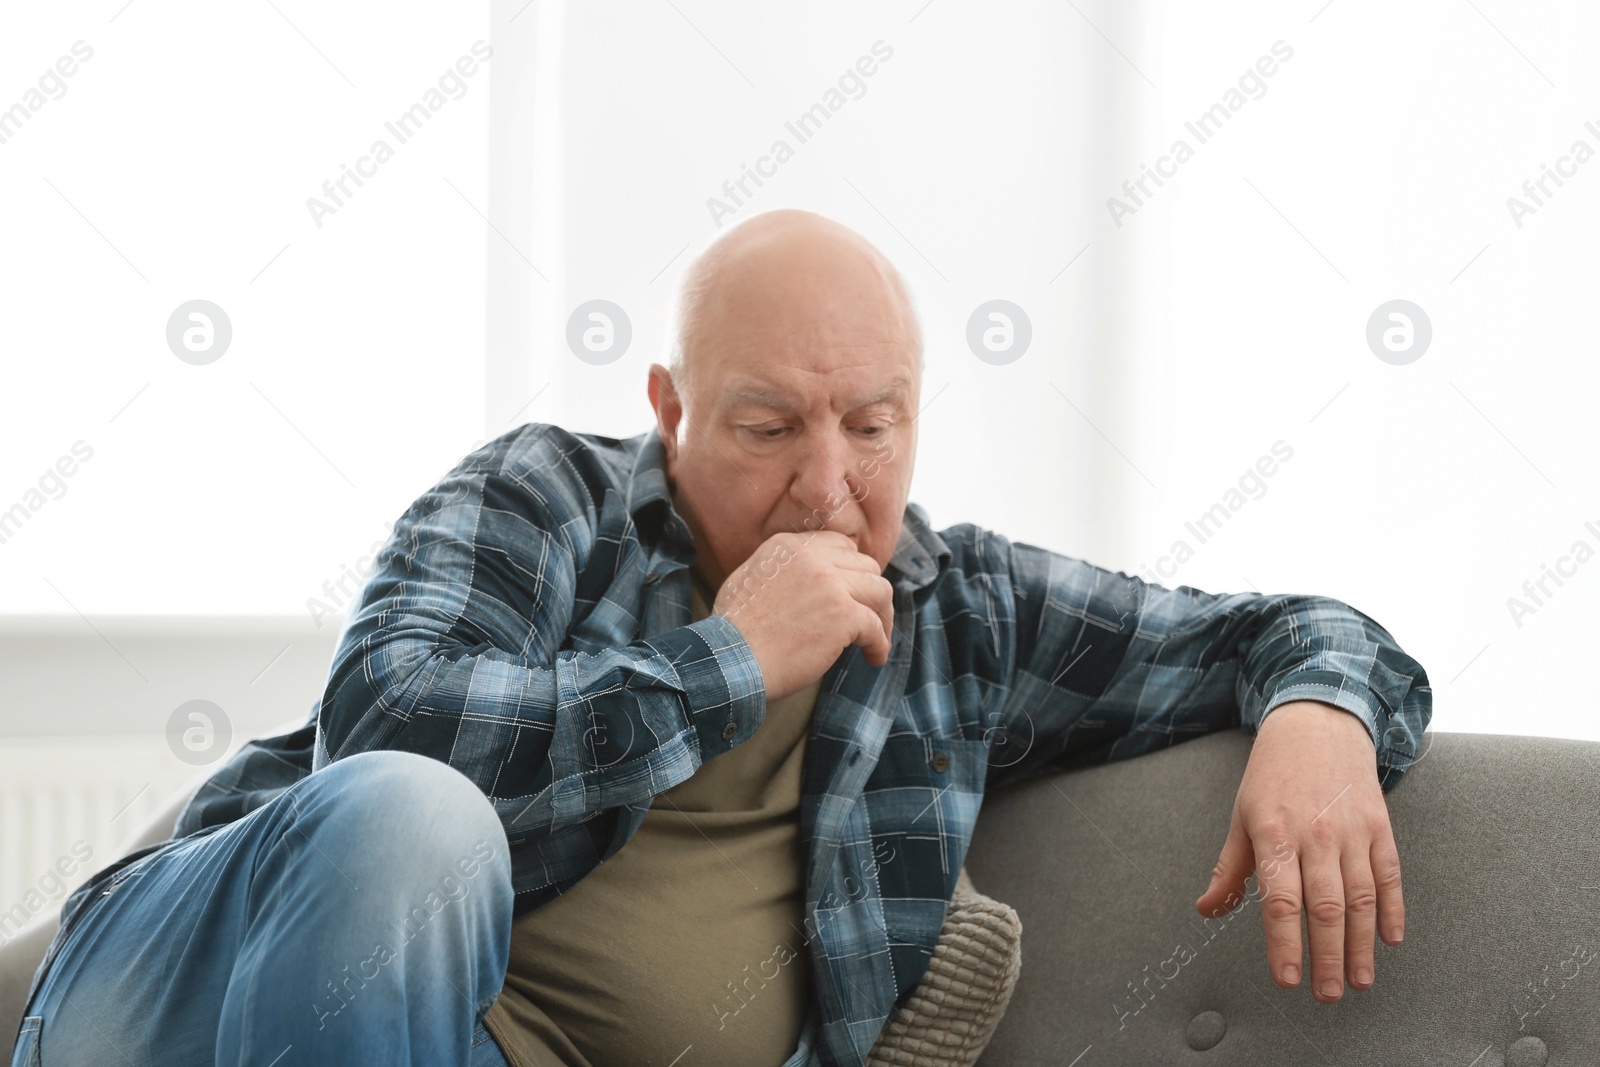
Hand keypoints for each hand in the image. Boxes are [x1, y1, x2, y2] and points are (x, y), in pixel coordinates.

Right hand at [713, 530, 893, 699]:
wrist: (730, 659)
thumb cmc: (734, 630)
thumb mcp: (750, 578)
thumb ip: (781, 569)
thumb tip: (803, 580)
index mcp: (790, 546)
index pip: (841, 546)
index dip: (852, 570)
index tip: (853, 592)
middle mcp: (814, 558)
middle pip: (867, 567)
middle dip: (871, 593)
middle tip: (869, 618)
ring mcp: (831, 585)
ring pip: (880, 591)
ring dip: (882, 617)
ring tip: (875, 640)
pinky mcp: (843, 616)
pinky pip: (876, 627)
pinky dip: (879, 644)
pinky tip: (873, 657)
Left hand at [1194, 700, 1404, 1001]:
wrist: (1317, 723)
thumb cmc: (1273, 774)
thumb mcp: (1242, 816)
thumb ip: (1230, 869)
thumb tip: (1207, 908)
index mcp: (1274, 834)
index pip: (1281, 901)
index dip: (1284, 944)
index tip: (1286, 980)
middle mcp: (1315, 835)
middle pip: (1325, 907)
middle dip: (1327, 957)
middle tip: (1329, 994)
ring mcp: (1351, 831)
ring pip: (1361, 898)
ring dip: (1362, 945)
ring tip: (1360, 980)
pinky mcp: (1379, 826)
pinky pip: (1389, 875)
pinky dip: (1392, 909)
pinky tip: (1390, 939)